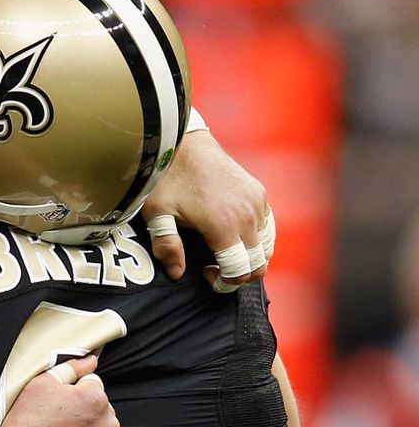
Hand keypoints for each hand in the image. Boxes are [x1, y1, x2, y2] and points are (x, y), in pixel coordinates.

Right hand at [0, 355, 120, 426]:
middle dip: (85, 417)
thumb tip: (92, 360)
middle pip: (101, 413)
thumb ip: (70, 369)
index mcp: (96, 398)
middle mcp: (110, 424)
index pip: (92, 388)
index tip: (57, 409)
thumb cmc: (27, 426)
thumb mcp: (39, 385)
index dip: (73, 396)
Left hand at [142, 130, 273, 291]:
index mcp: (224, 226)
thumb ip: (167, 246)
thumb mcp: (157, 214)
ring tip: (224, 254)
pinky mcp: (259, 192)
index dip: (225, 283)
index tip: (207, 276)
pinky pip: (268, 226)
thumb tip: (176, 273)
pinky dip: (257, 239)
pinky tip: (235, 237)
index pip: (241, 271)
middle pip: (259, 263)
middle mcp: (248, 216)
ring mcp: (257, 202)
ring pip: (267, 246)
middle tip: (215, 269)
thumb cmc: (166, 179)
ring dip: (250, 258)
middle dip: (240, 275)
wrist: (183, 143)